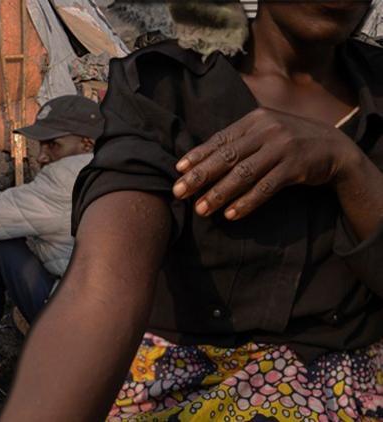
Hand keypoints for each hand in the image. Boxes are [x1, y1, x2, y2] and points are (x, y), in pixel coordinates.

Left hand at [173, 107, 357, 219]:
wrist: (335, 147)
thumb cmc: (289, 142)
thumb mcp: (265, 132)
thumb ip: (239, 141)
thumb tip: (200, 160)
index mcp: (255, 120)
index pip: (220, 139)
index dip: (198, 155)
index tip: (178, 170)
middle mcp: (267, 130)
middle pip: (227, 156)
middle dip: (200, 176)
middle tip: (179, 192)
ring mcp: (282, 148)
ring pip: (243, 174)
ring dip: (219, 194)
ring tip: (201, 209)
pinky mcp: (296, 167)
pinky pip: (266, 188)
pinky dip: (247, 202)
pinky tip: (231, 214)